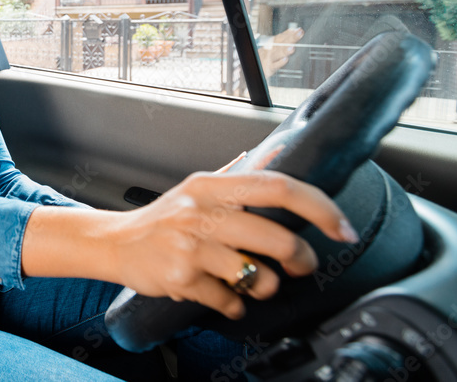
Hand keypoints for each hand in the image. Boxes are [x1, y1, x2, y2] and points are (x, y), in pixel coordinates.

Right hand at [111, 170, 357, 319]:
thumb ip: (240, 173)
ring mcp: (190, 246)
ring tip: (253, 282)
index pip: (278, 187)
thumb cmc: (164, 217)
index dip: (319, 207)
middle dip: (301, 259)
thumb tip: (278, 150)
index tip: (341, 227)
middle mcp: (201, 211)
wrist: (115, 242)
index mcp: (211, 185)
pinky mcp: (181, 278)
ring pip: (257, 276)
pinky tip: (224, 296)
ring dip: (265, 286)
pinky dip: (234, 306)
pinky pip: (229, 301)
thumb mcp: (199, 188)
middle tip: (301, 265)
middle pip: (277, 238)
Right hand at [259, 26, 303, 76]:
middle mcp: (269, 51)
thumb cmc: (263, 59)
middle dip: (290, 38)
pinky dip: (279, 63)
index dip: (289, 33)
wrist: (252, 70)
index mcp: (270, 45)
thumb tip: (292, 30)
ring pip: (277, 54)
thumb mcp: (270, 49)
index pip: (280, 37)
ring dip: (284, 50)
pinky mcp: (268, 69)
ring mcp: (268, 59)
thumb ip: (281, 40)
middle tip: (299, 33)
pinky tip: (285, 60)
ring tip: (292, 47)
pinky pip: (274, 66)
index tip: (298, 30)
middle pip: (280, 43)